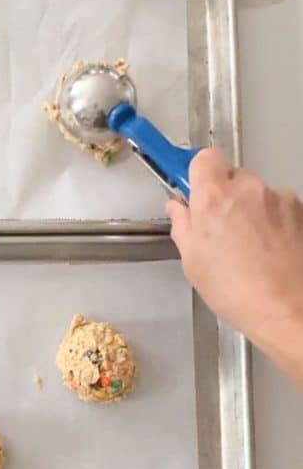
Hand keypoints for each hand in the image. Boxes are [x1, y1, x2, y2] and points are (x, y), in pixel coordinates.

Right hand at [167, 148, 302, 384]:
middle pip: (231, 175)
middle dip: (224, 195)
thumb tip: (179, 208)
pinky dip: (273, 221)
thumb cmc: (239, 292)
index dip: (198, 172)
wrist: (287, 310)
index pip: (204, 157)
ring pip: (256, 193)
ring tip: (248, 247)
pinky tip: (269, 250)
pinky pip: (279, 206)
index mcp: (213, 197)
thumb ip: (183, 226)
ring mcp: (277, 197)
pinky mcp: (299, 210)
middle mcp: (248, 188)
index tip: (193, 185)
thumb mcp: (193, 262)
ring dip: (250, 210)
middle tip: (219, 228)